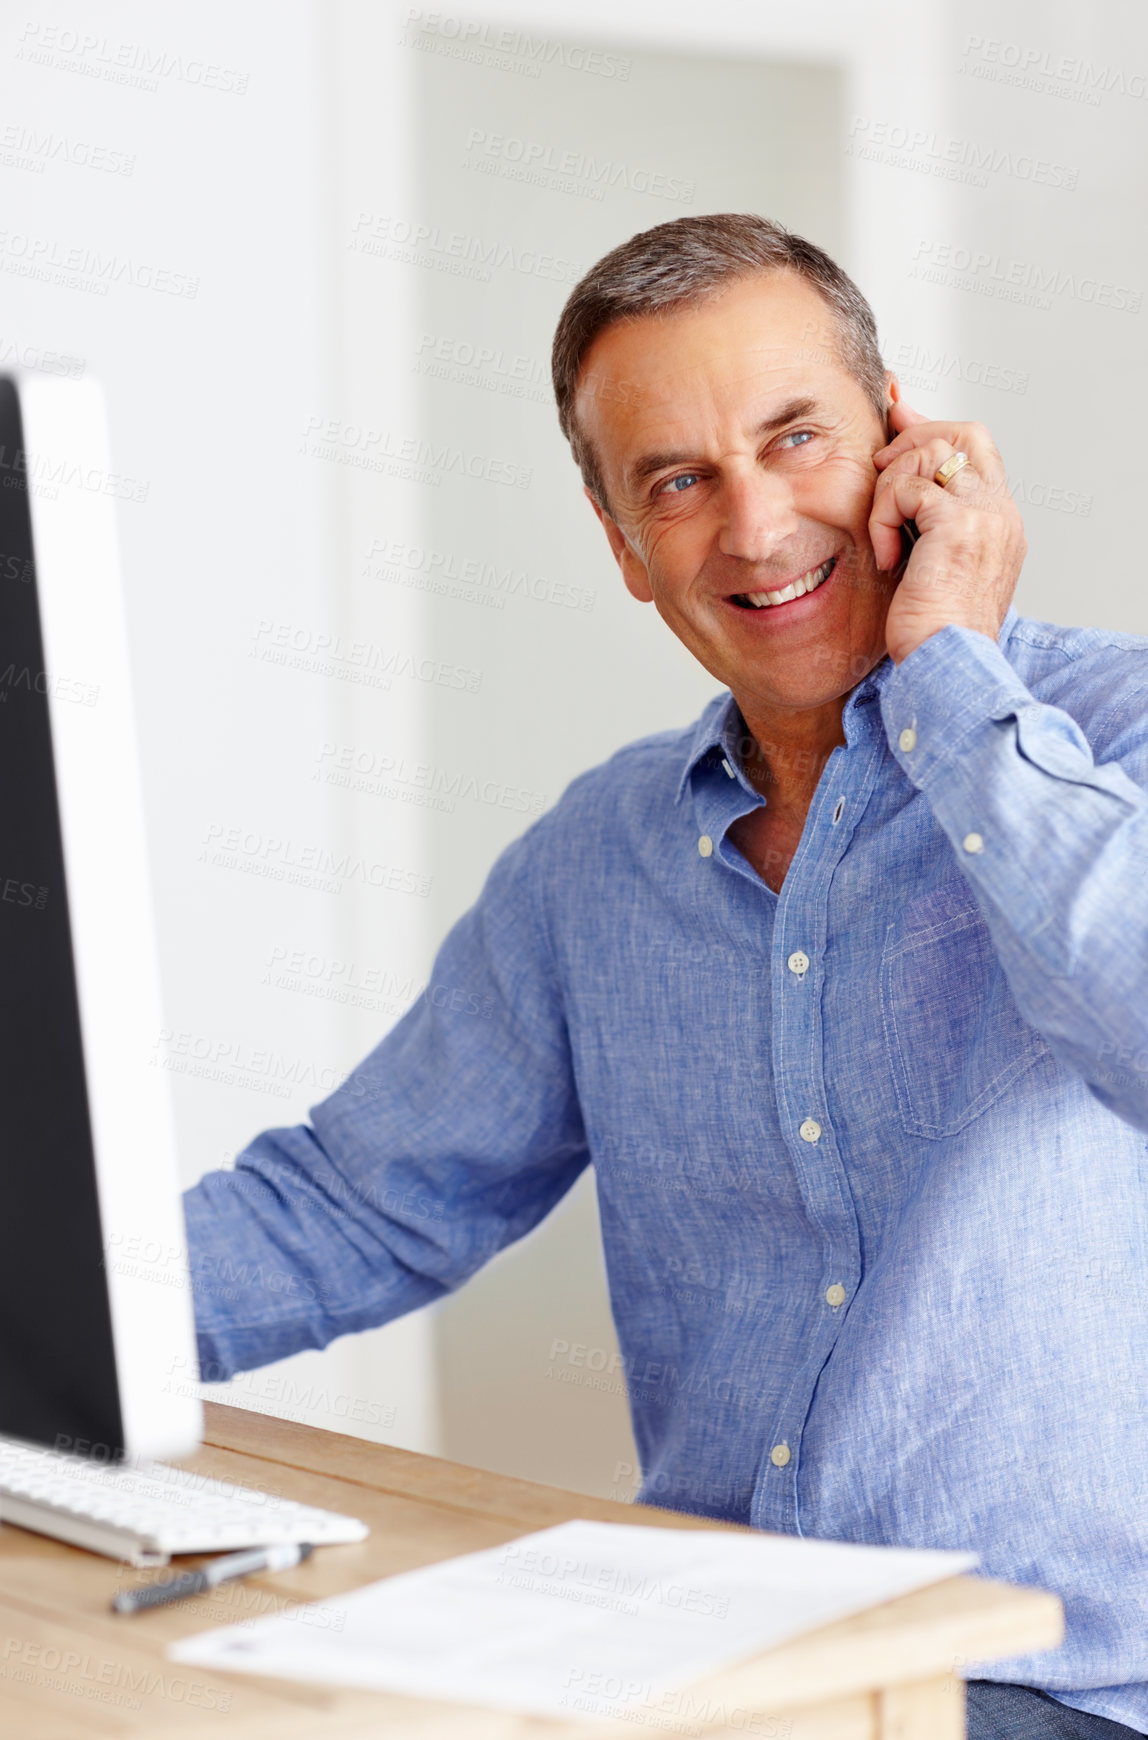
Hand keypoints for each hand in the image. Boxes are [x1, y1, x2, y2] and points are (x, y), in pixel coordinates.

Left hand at [870, 398, 1026, 664]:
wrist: (948, 670)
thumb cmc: (933, 637)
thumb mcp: (933, 572)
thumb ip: (927, 529)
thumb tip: (900, 495)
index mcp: (1000, 524)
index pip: (976, 452)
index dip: (935, 430)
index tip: (898, 421)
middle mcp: (1001, 513)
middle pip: (964, 434)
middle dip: (913, 438)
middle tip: (879, 464)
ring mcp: (985, 516)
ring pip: (931, 453)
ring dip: (891, 487)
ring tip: (884, 535)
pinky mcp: (957, 525)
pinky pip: (906, 488)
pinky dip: (883, 517)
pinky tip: (885, 558)